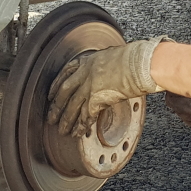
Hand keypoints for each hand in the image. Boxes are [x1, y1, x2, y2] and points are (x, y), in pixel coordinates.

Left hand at [47, 36, 166, 136]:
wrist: (139, 63)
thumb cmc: (134, 59)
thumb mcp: (113, 57)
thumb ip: (105, 67)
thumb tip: (109, 74)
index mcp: (88, 61)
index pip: (66, 72)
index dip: (56, 85)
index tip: (51, 95)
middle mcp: (85, 74)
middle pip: (65, 92)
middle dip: (57, 107)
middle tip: (51, 118)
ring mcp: (89, 86)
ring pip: (73, 106)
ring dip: (67, 120)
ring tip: (62, 131)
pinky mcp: (97, 99)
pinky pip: (87, 116)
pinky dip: (82, 126)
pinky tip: (78, 134)